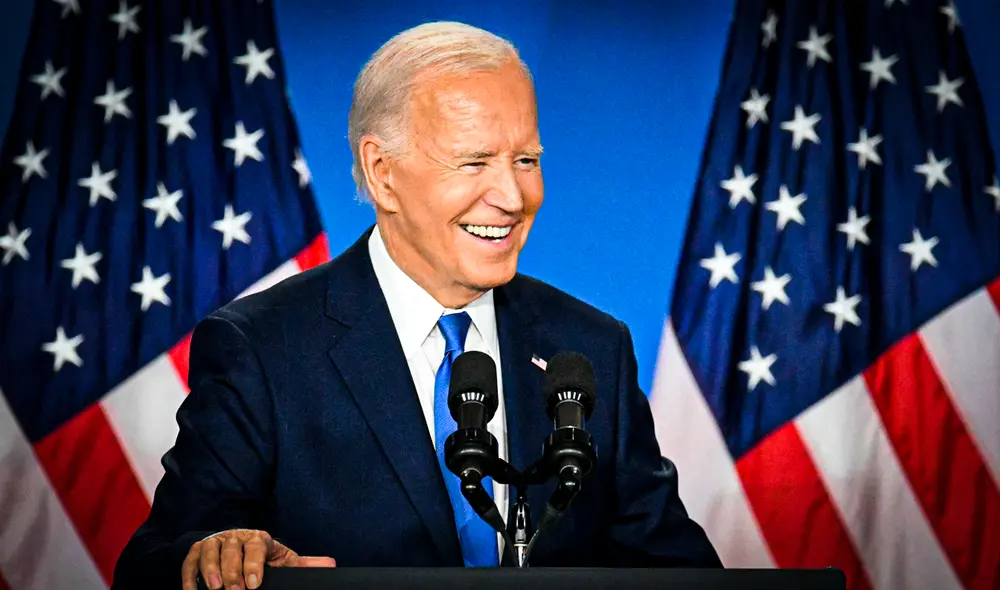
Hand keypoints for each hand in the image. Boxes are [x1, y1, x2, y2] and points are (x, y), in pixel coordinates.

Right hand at [182, 529, 335, 589]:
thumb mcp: (283, 560)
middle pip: (231, 549)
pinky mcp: (198, 550)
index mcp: (259, 538)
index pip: (255, 546)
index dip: (253, 565)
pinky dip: (189, 575)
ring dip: (210, 570)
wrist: (239, 550)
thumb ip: (303, 564)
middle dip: (232, 572)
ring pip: (209, 551)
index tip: (254, 585)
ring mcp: (216, 542)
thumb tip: (330, 564)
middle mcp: (236, 536)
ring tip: (214, 589)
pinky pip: (190, 560)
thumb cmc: (263, 560)